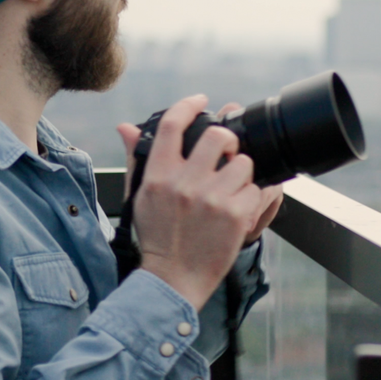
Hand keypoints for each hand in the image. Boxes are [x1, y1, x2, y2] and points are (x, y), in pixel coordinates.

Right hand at [117, 95, 272, 309]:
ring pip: (243, 162)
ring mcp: (211, 198)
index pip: (172, 125)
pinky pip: (255, 189)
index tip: (201, 101)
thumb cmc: (157, 237)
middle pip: (218, 136)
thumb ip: (137, 159)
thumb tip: (126, 127)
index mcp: (158, 175)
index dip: (189, 105)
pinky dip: (250, 198)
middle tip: (227, 152)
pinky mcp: (234, 215)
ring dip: (241, 172)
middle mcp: (184, 183)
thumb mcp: (140, 196)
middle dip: (228, 140)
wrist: (173, 278)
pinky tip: (237, 209)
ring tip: (231, 188)